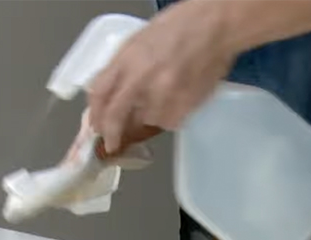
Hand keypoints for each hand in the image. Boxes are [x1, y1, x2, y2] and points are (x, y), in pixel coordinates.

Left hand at [88, 0, 238, 152]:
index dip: (95, 114)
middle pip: (115, 116)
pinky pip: (169, 122)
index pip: (99, 93)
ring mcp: (161, 93)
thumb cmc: (178, 28)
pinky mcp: (182, 105)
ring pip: (145, 121)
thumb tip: (108, 95)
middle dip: (111, 135)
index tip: (96, 126)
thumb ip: (121, 68)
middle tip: (112, 144)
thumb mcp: (138, 41)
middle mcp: (139, 78)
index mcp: (126, 59)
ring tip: (164, 96)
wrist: (215, 24)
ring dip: (148, 117)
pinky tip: (179, 96)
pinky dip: (170, 116)